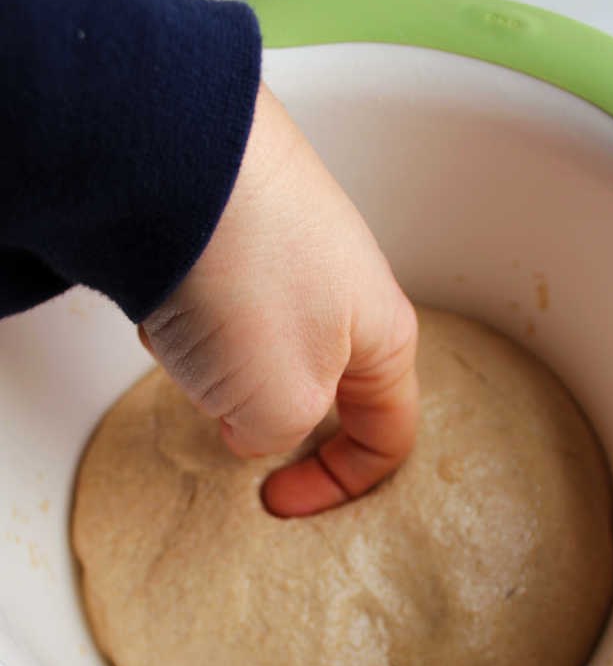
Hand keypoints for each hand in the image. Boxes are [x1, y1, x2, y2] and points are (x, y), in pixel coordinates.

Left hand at [139, 82, 418, 516]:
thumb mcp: (281, 401)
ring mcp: (294, 254)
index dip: (337, 485)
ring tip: (194, 325)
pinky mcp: (239, 230)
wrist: (183, 164)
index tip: (272, 500)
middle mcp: (348, 291)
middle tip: (219, 392)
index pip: (386, 436)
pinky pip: (216, 307)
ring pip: (255, 351)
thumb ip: (279, 435)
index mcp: (385, 338)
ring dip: (216, 360)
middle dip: (257, 407)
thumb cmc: (253, 287)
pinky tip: (172, 291)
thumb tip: (251, 426)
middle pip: (312, 389)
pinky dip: (191, 317)